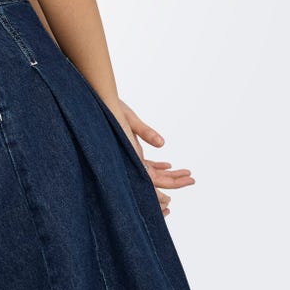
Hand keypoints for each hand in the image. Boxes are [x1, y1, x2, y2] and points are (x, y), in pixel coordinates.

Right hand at [118, 98, 195, 218]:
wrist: (97, 103)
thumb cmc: (110, 110)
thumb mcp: (129, 118)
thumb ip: (145, 131)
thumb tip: (161, 143)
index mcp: (129, 156)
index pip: (152, 180)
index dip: (168, 186)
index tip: (183, 186)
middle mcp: (129, 160)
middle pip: (155, 179)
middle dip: (174, 180)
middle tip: (192, 179)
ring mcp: (129, 156)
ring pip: (151, 172)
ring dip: (169, 173)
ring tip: (186, 172)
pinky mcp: (128, 150)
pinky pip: (145, 164)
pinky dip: (158, 166)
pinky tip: (168, 164)